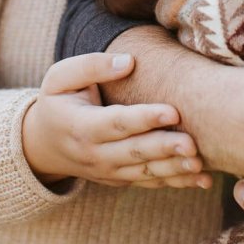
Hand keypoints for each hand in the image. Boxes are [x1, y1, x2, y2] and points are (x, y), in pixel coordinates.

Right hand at [21, 52, 211, 189]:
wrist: (42, 144)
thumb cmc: (57, 101)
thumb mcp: (60, 77)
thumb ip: (92, 65)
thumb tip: (128, 60)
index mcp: (81, 126)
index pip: (117, 123)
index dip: (144, 118)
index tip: (172, 110)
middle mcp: (95, 154)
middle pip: (135, 152)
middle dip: (165, 148)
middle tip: (193, 143)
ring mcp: (108, 172)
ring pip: (145, 173)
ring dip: (175, 170)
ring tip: (200, 164)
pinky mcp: (120, 180)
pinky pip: (149, 182)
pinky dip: (176, 182)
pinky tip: (202, 180)